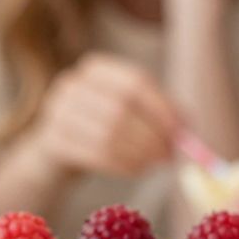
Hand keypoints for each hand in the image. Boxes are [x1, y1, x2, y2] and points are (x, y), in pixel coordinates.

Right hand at [28, 53, 180, 179]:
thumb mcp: (125, 112)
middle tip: (170, 154)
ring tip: (155, 163)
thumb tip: (186, 127)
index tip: (182, 130)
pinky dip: (123, 164)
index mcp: (95, 69)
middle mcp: (72, 84)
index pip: (135, 81)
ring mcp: (56, 112)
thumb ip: (156, 114)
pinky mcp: (51, 141)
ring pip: (108, 134)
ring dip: (139, 152)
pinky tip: (137, 170)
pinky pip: (95, 155)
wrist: (53, 152)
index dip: (162, 106)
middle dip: (152, 134)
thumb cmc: (99, 128)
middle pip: (122, 107)